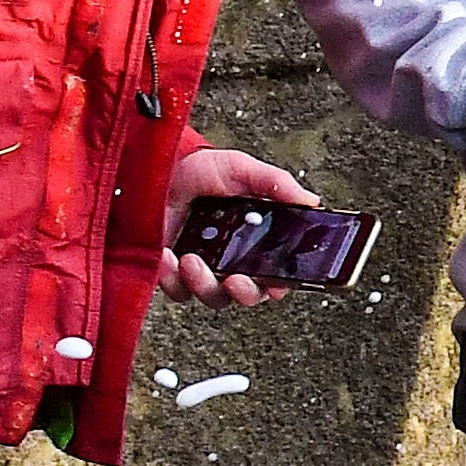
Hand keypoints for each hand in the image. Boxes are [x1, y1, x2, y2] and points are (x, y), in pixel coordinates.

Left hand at [156, 139, 319, 307]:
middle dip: (243, 292)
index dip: (280, 284)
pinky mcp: (171, 273)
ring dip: (203, 284)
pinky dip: (170, 277)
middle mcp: (230, 260)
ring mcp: (200, 268)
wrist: (155, 169)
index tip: (277, 284)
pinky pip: (175, 289)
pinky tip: (166, 255)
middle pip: (246, 293)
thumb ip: (275, 184)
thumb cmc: (198, 169)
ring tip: (190, 260)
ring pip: (211, 296)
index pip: (275, 274)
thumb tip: (310, 200)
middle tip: (235, 280)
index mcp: (255, 241)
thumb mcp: (240, 169)